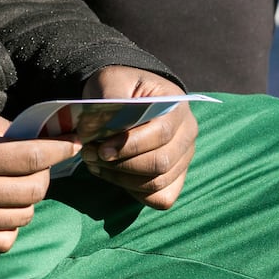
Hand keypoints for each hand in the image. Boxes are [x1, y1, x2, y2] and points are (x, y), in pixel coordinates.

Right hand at [0, 105, 83, 253]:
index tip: (75, 143)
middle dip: (46, 172)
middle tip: (39, 161)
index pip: (32, 156)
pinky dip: (12, 225)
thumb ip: (4, 129)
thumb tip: (41, 139)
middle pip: (34, 189)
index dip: (60, 149)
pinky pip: (5, 240)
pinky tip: (4, 208)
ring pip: (24, 215)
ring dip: (29, 198)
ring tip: (16, 182)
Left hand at [78, 66, 196, 209]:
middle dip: (121, 164)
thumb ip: (111, 100)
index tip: (101, 149)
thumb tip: (106, 130)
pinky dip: (134, 191)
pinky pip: (160, 197)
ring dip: (121, 178)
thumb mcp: (111, 81)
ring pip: (158, 182)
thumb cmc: (119, 87)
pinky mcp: (176, 177)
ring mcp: (184, 158)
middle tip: (91, 155)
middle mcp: (187, 133)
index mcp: (177, 106)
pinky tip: (113, 174)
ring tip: (95, 164)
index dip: (130, 145)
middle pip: (161, 162)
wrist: (126, 96)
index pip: (161, 133)